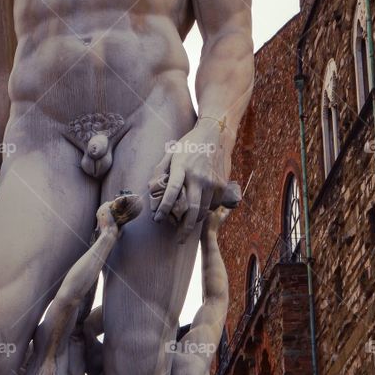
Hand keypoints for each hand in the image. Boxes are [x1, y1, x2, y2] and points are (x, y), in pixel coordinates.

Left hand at [152, 122, 226, 239]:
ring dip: (195, 220)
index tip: (158, 219)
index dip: (164, 208)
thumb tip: (153, 191)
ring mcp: (212, 181)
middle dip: (185, 228)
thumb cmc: (189, 144)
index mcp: (182, 167)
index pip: (172, 192)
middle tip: (179, 240)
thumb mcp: (171, 153)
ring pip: (203, 209)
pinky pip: (213, 205)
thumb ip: (161, 171)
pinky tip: (200, 210)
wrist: (216, 134)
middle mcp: (198, 176)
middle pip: (192, 208)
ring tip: (187, 226)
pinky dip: (206, 210)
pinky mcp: (222, 184)